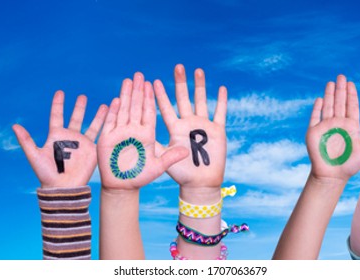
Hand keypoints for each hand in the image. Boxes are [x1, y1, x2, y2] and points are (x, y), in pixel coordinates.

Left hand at [12, 90, 107, 187]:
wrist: (63, 188)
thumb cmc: (47, 174)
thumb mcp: (34, 155)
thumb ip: (26, 140)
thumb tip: (14, 125)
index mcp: (56, 136)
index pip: (57, 115)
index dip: (58, 104)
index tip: (60, 92)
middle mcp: (70, 137)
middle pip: (76, 117)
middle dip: (80, 107)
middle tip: (83, 96)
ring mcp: (82, 143)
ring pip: (91, 125)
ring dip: (98, 115)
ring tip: (105, 104)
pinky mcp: (92, 150)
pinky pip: (100, 135)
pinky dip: (106, 125)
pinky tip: (112, 117)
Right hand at [96, 72, 188, 190]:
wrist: (122, 186)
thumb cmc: (140, 177)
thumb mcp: (158, 166)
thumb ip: (170, 157)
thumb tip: (186, 150)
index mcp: (146, 134)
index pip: (149, 112)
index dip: (150, 98)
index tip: (152, 83)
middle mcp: (133, 130)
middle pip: (136, 106)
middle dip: (137, 91)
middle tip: (139, 74)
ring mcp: (120, 133)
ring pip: (123, 110)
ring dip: (125, 95)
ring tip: (128, 80)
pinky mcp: (108, 138)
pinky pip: (111, 122)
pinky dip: (113, 111)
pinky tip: (116, 100)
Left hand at [154, 65, 227, 190]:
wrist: (200, 184)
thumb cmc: (181, 174)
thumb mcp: (163, 159)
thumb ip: (154, 147)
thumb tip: (138, 137)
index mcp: (175, 129)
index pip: (165, 108)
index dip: (159, 95)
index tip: (152, 82)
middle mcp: (188, 124)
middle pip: (183, 99)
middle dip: (180, 83)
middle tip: (177, 67)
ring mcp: (203, 126)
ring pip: (201, 101)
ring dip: (200, 86)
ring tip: (197, 70)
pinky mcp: (217, 131)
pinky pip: (220, 113)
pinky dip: (221, 101)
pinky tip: (222, 88)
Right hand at [306, 75, 359, 181]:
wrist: (332, 176)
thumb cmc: (349, 165)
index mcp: (350, 125)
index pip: (351, 106)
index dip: (351, 95)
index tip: (352, 83)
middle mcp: (338, 123)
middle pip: (339, 103)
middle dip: (341, 90)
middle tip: (342, 76)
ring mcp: (325, 126)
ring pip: (328, 106)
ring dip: (329, 95)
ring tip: (331, 82)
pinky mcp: (314, 132)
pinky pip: (315, 117)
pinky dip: (317, 108)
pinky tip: (319, 99)